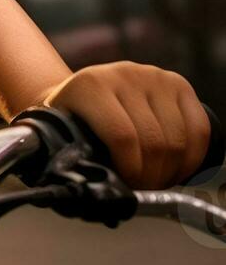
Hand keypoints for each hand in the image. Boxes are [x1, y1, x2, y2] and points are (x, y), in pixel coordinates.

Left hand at [38, 62, 213, 188]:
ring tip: (158, 179)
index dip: (131, 169)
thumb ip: (74, 155)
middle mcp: (124, 75)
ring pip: (177, 138)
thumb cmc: (74, 116)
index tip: (127, 184)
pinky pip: (199, 128)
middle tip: (144, 187)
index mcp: (91, 86)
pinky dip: (193, 156)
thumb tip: (94, 189)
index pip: (122, 137)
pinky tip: (178, 167)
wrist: (86, 87)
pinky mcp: (178, 83)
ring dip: (172, 169)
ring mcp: (154, 76)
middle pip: (154, 141)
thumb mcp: (65, 131)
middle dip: (152, 175)